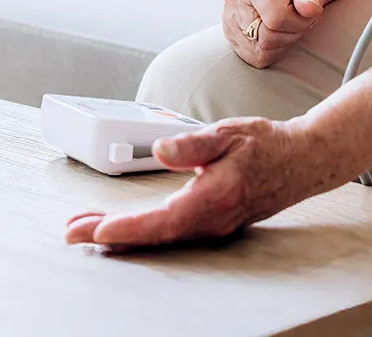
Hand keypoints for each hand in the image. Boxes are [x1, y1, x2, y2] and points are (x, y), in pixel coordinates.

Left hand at [65, 116, 311, 248]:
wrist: (299, 162)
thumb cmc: (266, 145)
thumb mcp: (229, 133)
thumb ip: (193, 144)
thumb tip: (162, 150)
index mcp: (214, 198)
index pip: (163, 220)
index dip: (128, 228)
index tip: (97, 230)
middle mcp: (210, 221)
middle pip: (153, 235)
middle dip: (109, 235)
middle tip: (72, 233)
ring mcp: (211, 227)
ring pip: (159, 237)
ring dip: (121, 235)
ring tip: (86, 229)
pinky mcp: (210, 224)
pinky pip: (169, 234)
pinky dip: (141, 233)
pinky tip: (124, 229)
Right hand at [222, 0, 324, 67]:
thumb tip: (311, 10)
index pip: (277, 18)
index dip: (299, 21)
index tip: (308, 11)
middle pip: (268, 37)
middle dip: (292, 32)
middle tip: (300, 18)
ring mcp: (229, 19)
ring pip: (261, 51)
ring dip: (283, 42)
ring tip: (288, 23)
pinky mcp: (230, 36)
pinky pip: (256, 57)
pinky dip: (273, 50)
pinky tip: (278, 32)